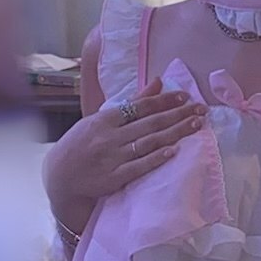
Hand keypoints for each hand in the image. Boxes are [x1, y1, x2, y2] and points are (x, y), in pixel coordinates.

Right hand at [47, 77, 203, 218]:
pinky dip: (156, 158)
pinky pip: (139, 166)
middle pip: (149, 123)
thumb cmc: (81, 144)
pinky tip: (173, 151)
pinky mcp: (115, 178)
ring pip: (148, 142)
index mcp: (104, 119)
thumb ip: (130, 103)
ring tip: (195, 125)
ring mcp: (113, 157)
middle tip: (200, 109)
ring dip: (174, 133)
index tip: (185, 96)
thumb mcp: (99, 119)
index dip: (164, 101)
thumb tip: (158, 82)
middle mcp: (109, 136)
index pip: (140, 106)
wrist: (60, 177)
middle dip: (177, 115)